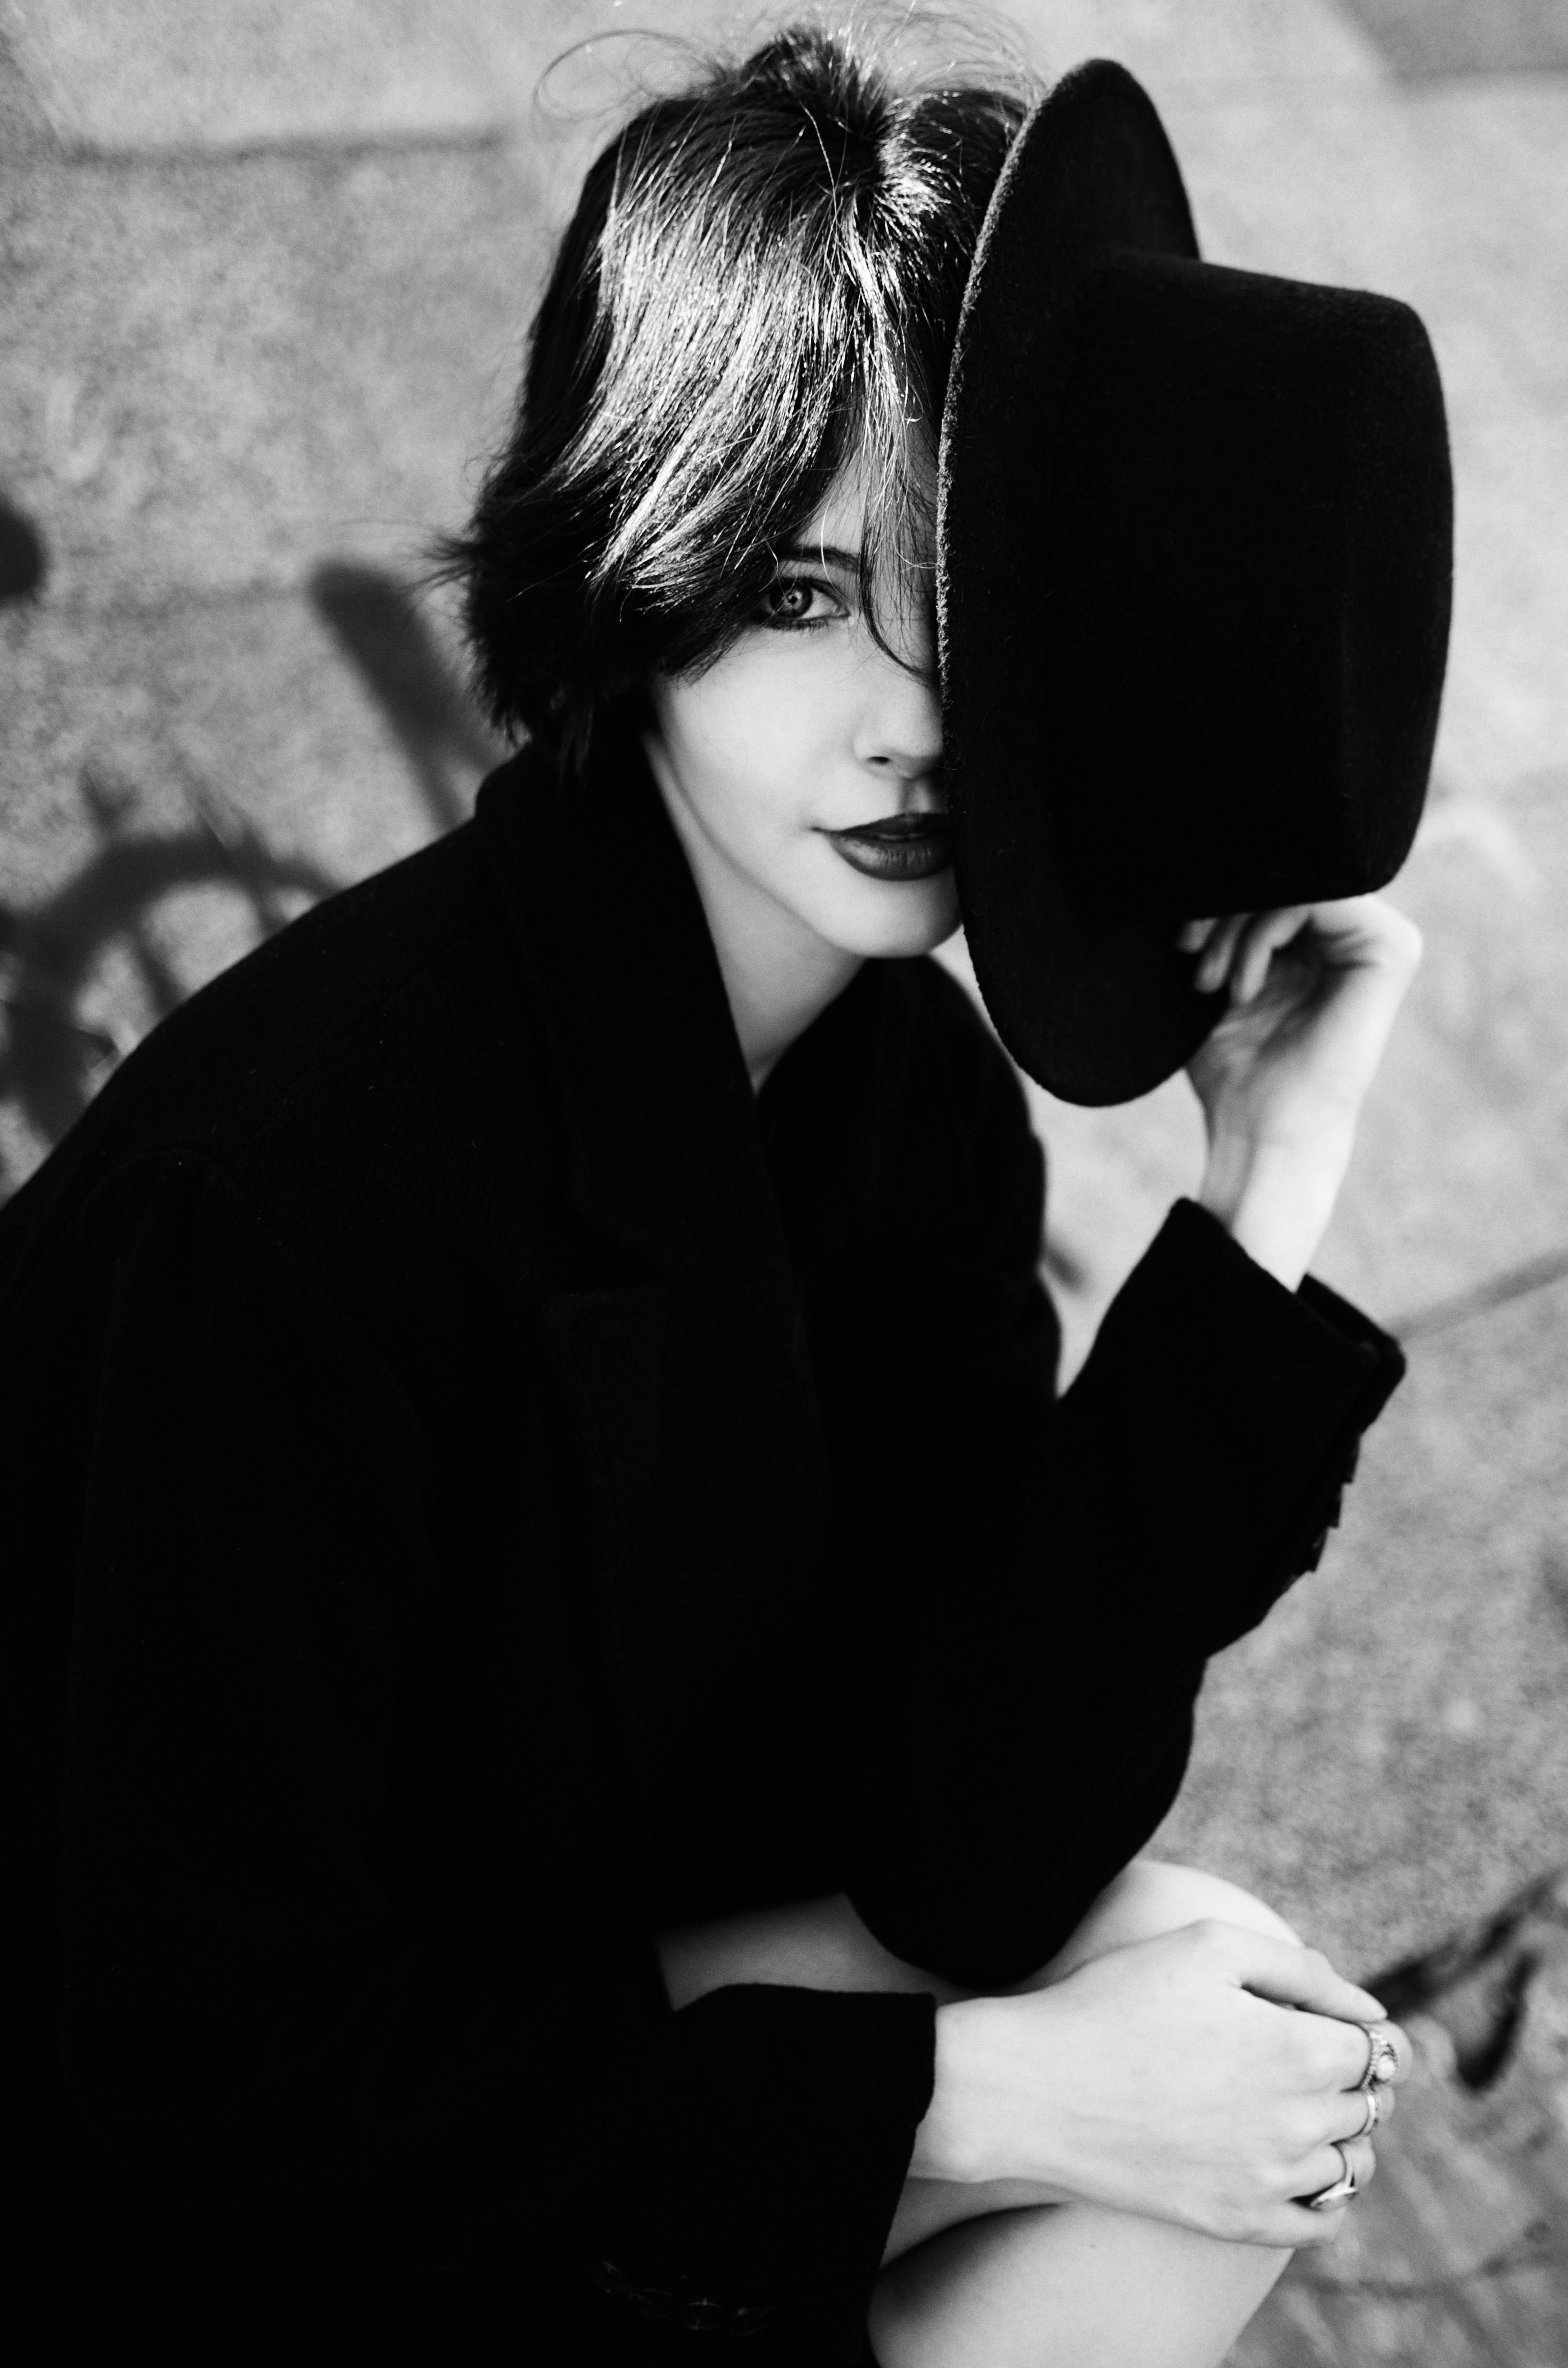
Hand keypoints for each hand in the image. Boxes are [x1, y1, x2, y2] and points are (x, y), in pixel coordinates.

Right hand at [915, 1920, 1409, 2248]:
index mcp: (1300, 2050)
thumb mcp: (1207, 1946)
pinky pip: (1322, 2225)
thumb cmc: (1117, 2001)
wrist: (1036, 2087)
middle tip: (1295, 2053)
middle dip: (1350, 2076)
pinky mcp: (1236, 2222)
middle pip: (1369, 2105)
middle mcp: (1298, 2123)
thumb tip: (1369, 2011)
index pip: (1379, 2049)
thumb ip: (1300, 1968)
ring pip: (1355, 2166)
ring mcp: (1268, 2181)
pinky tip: (1290, 2166)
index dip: (1361, 2028)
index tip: (1328, 2020)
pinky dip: (1325, 2197)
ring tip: (1291, 2104)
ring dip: (1342, 2134)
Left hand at [1179, 897, 1421, 1287]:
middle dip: (1220, 905)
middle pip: (1282, 868)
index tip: (1177, 939)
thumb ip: (1220, 915)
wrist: (1259, 1129)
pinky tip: (1243, 986)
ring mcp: (1380, 936)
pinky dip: (1264, 933)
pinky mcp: (1393, 948)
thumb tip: (1193, 855)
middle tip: (1185, 950)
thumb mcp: (1213, 972)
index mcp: (1319, 932)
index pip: (1270, 871)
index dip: (1217, 890)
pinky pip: (1319, 898)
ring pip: (1295, 880)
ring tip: (1208, 982)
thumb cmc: (1232, 1065)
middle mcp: (1354, 929)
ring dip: (1234, 926)